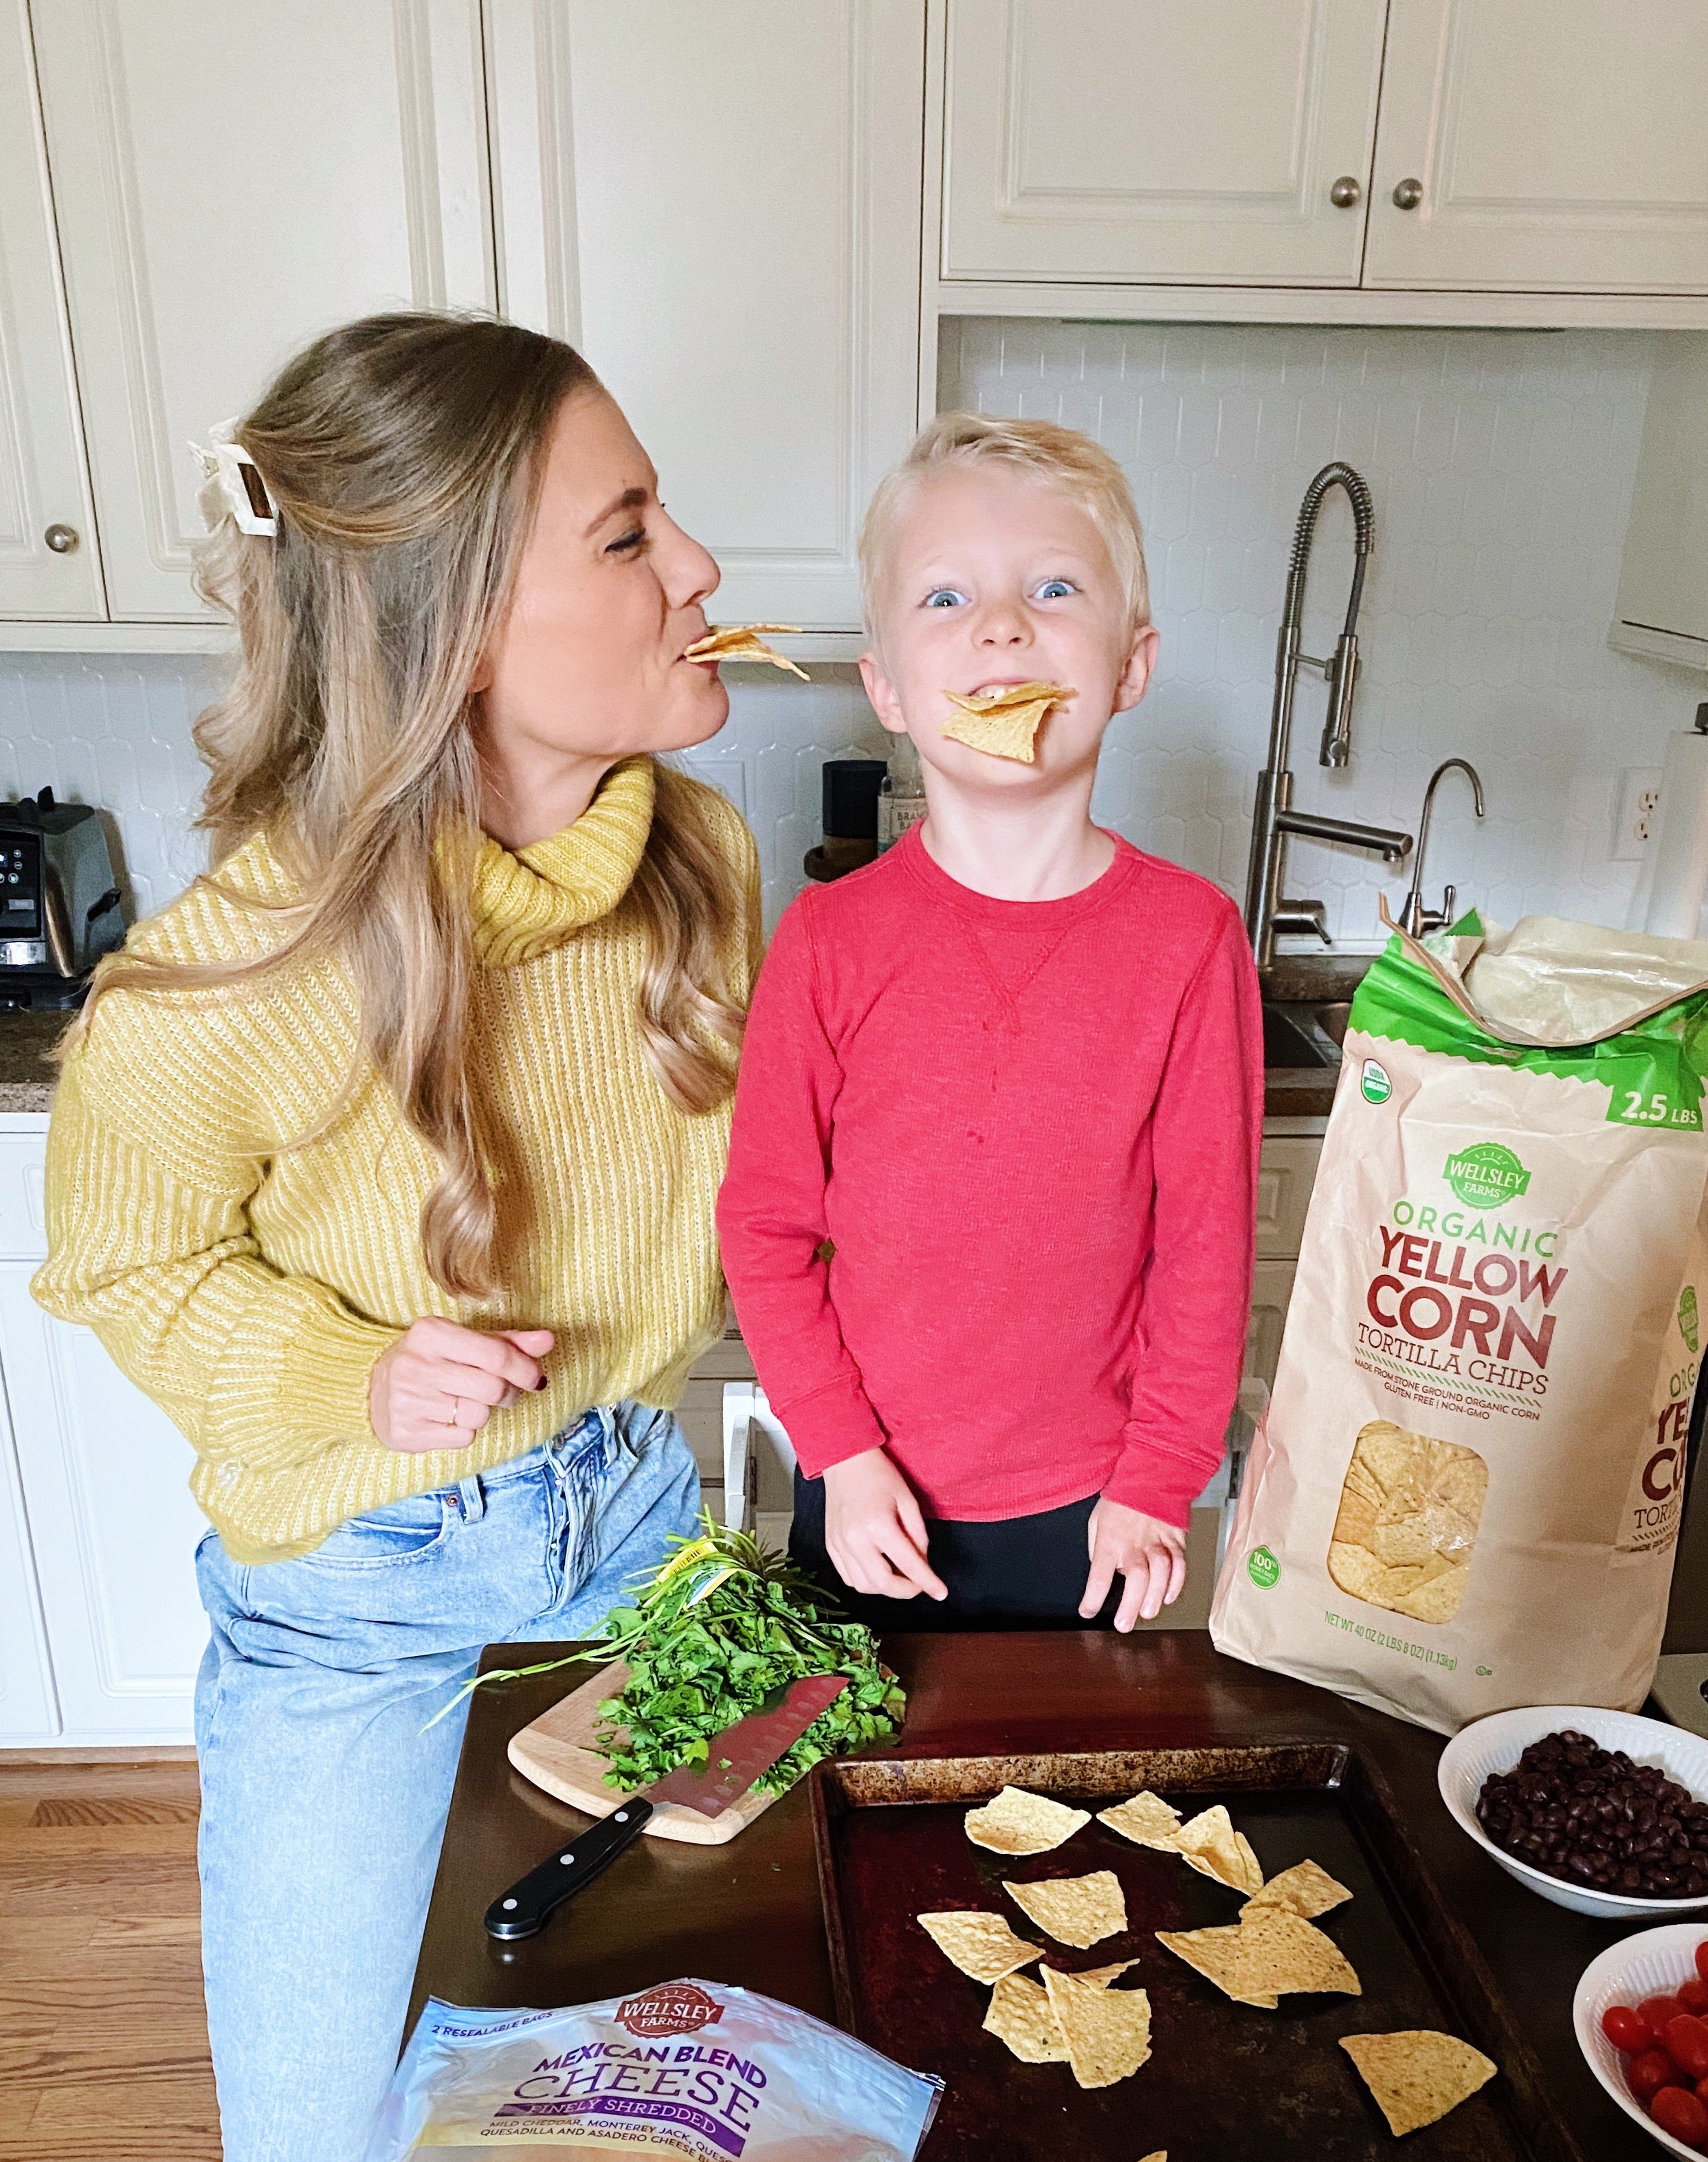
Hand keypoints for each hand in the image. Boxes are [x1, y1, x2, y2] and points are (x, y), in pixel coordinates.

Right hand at [369, 1319, 554, 1453]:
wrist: (372, 1391)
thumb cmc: (431, 1361)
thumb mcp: (462, 1342)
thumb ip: (507, 1342)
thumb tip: (548, 1340)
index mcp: (431, 1333)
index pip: (495, 1354)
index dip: (525, 1369)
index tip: (536, 1377)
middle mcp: (416, 1365)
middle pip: (492, 1388)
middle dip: (508, 1393)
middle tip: (504, 1393)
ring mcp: (407, 1400)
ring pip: (479, 1416)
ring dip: (484, 1413)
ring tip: (467, 1402)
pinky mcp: (406, 1433)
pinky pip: (463, 1438)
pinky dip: (465, 1431)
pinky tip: (448, 1417)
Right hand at [822, 1448, 947, 1601]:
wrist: (845, 1461)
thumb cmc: (879, 1476)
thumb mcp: (909, 1501)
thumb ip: (918, 1536)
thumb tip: (923, 1565)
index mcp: (879, 1525)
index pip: (908, 1564)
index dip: (928, 1583)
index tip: (941, 1593)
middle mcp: (855, 1539)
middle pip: (882, 1583)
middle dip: (905, 1590)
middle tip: (918, 1584)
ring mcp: (839, 1544)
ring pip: (863, 1586)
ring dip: (885, 1588)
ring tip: (898, 1574)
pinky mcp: (830, 1546)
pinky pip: (848, 1577)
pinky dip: (865, 1581)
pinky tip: (877, 1569)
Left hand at [1081, 1498, 1186, 1631]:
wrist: (1150, 1476)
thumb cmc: (1121, 1499)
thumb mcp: (1097, 1520)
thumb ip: (1097, 1548)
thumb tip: (1101, 1570)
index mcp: (1110, 1539)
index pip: (1099, 1574)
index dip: (1093, 1597)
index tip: (1088, 1611)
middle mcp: (1134, 1543)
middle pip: (1136, 1577)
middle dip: (1130, 1604)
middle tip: (1124, 1624)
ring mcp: (1157, 1541)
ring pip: (1161, 1572)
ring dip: (1155, 1597)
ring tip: (1148, 1613)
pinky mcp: (1175, 1540)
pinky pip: (1180, 1564)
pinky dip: (1176, 1583)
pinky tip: (1169, 1596)